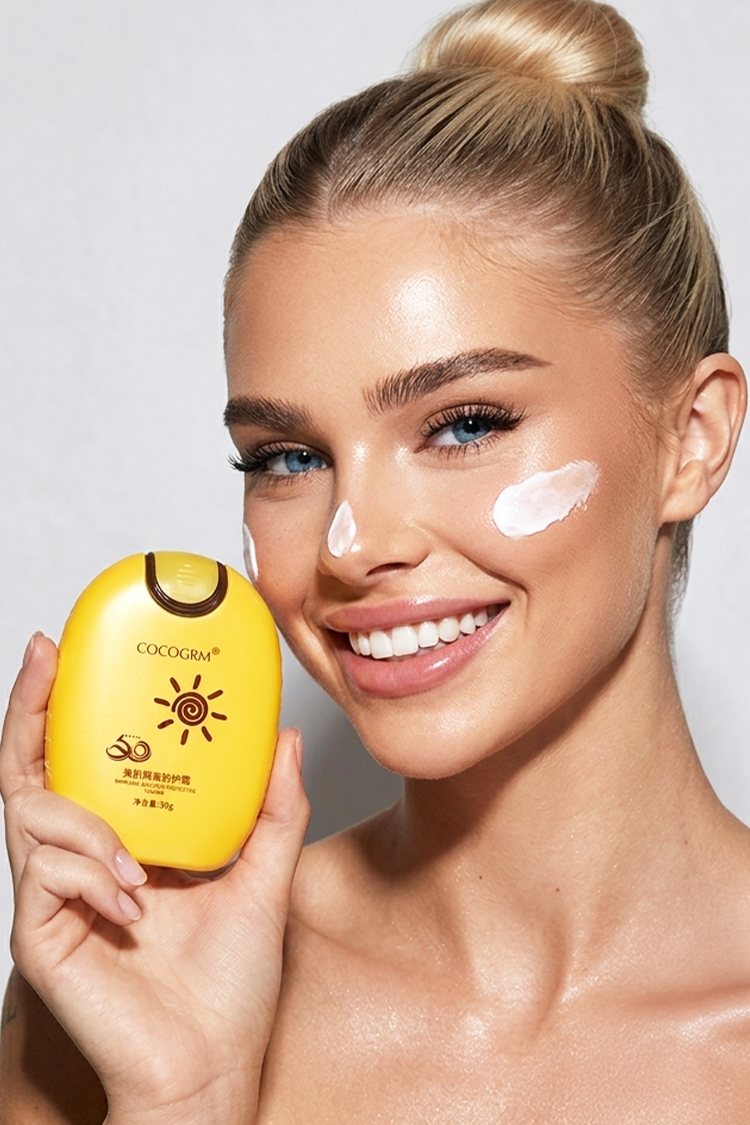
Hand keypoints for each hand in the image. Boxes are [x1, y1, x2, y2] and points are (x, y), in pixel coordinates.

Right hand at [1, 633, 308, 1123]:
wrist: (211, 1064)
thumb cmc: (228, 983)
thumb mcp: (263, 875)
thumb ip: (273, 808)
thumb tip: (283, 738)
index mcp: (126, 839)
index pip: (86, 760)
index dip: (73, 704)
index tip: (75, 649)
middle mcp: (82, 858)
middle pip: (34, 768)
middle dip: (32, 710)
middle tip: (47, 659)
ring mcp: (57, 893)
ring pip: (34, 811)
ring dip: (89, 820)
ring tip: (140, 861)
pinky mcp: (42, 931)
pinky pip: (45, 870)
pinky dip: (92, 871)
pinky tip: (133, 901)